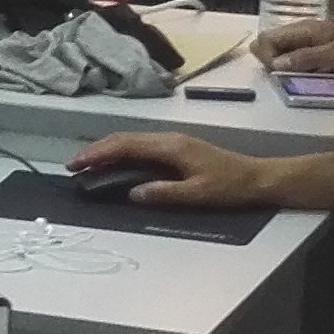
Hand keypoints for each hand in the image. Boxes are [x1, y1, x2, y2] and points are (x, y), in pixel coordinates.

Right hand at [74, 132, 275, 210]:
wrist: (259, 178)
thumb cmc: (231, 186)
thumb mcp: (199, 194)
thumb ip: (164, 193)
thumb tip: (132, 193)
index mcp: (171, 147)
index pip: (126, 145)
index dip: (99, 153)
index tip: (77, 164)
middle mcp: (169, 139)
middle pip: (124, 139)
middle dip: (96, 150)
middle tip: (74, 166)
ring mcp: (172, 142)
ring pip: (131, 141)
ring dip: (107, 151)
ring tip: (88, 166)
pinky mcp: (176, 149)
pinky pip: (141, 147)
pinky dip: (121, 154)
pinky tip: (115, 165)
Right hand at [249, 13, 333, 74]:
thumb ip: (307, 58)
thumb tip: (276, 64)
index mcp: (304, 29)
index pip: (265, 39)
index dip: (265, 57)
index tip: (279, 74)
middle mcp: (303, 30)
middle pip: (269, 43)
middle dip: (271, 62)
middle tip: (287, 78)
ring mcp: (310, 38)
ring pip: (281, 50)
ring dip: (284, 66)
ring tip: (298, 78)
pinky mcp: (318, 47)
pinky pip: (295, 55)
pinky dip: (295, 66)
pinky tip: (308, 75)